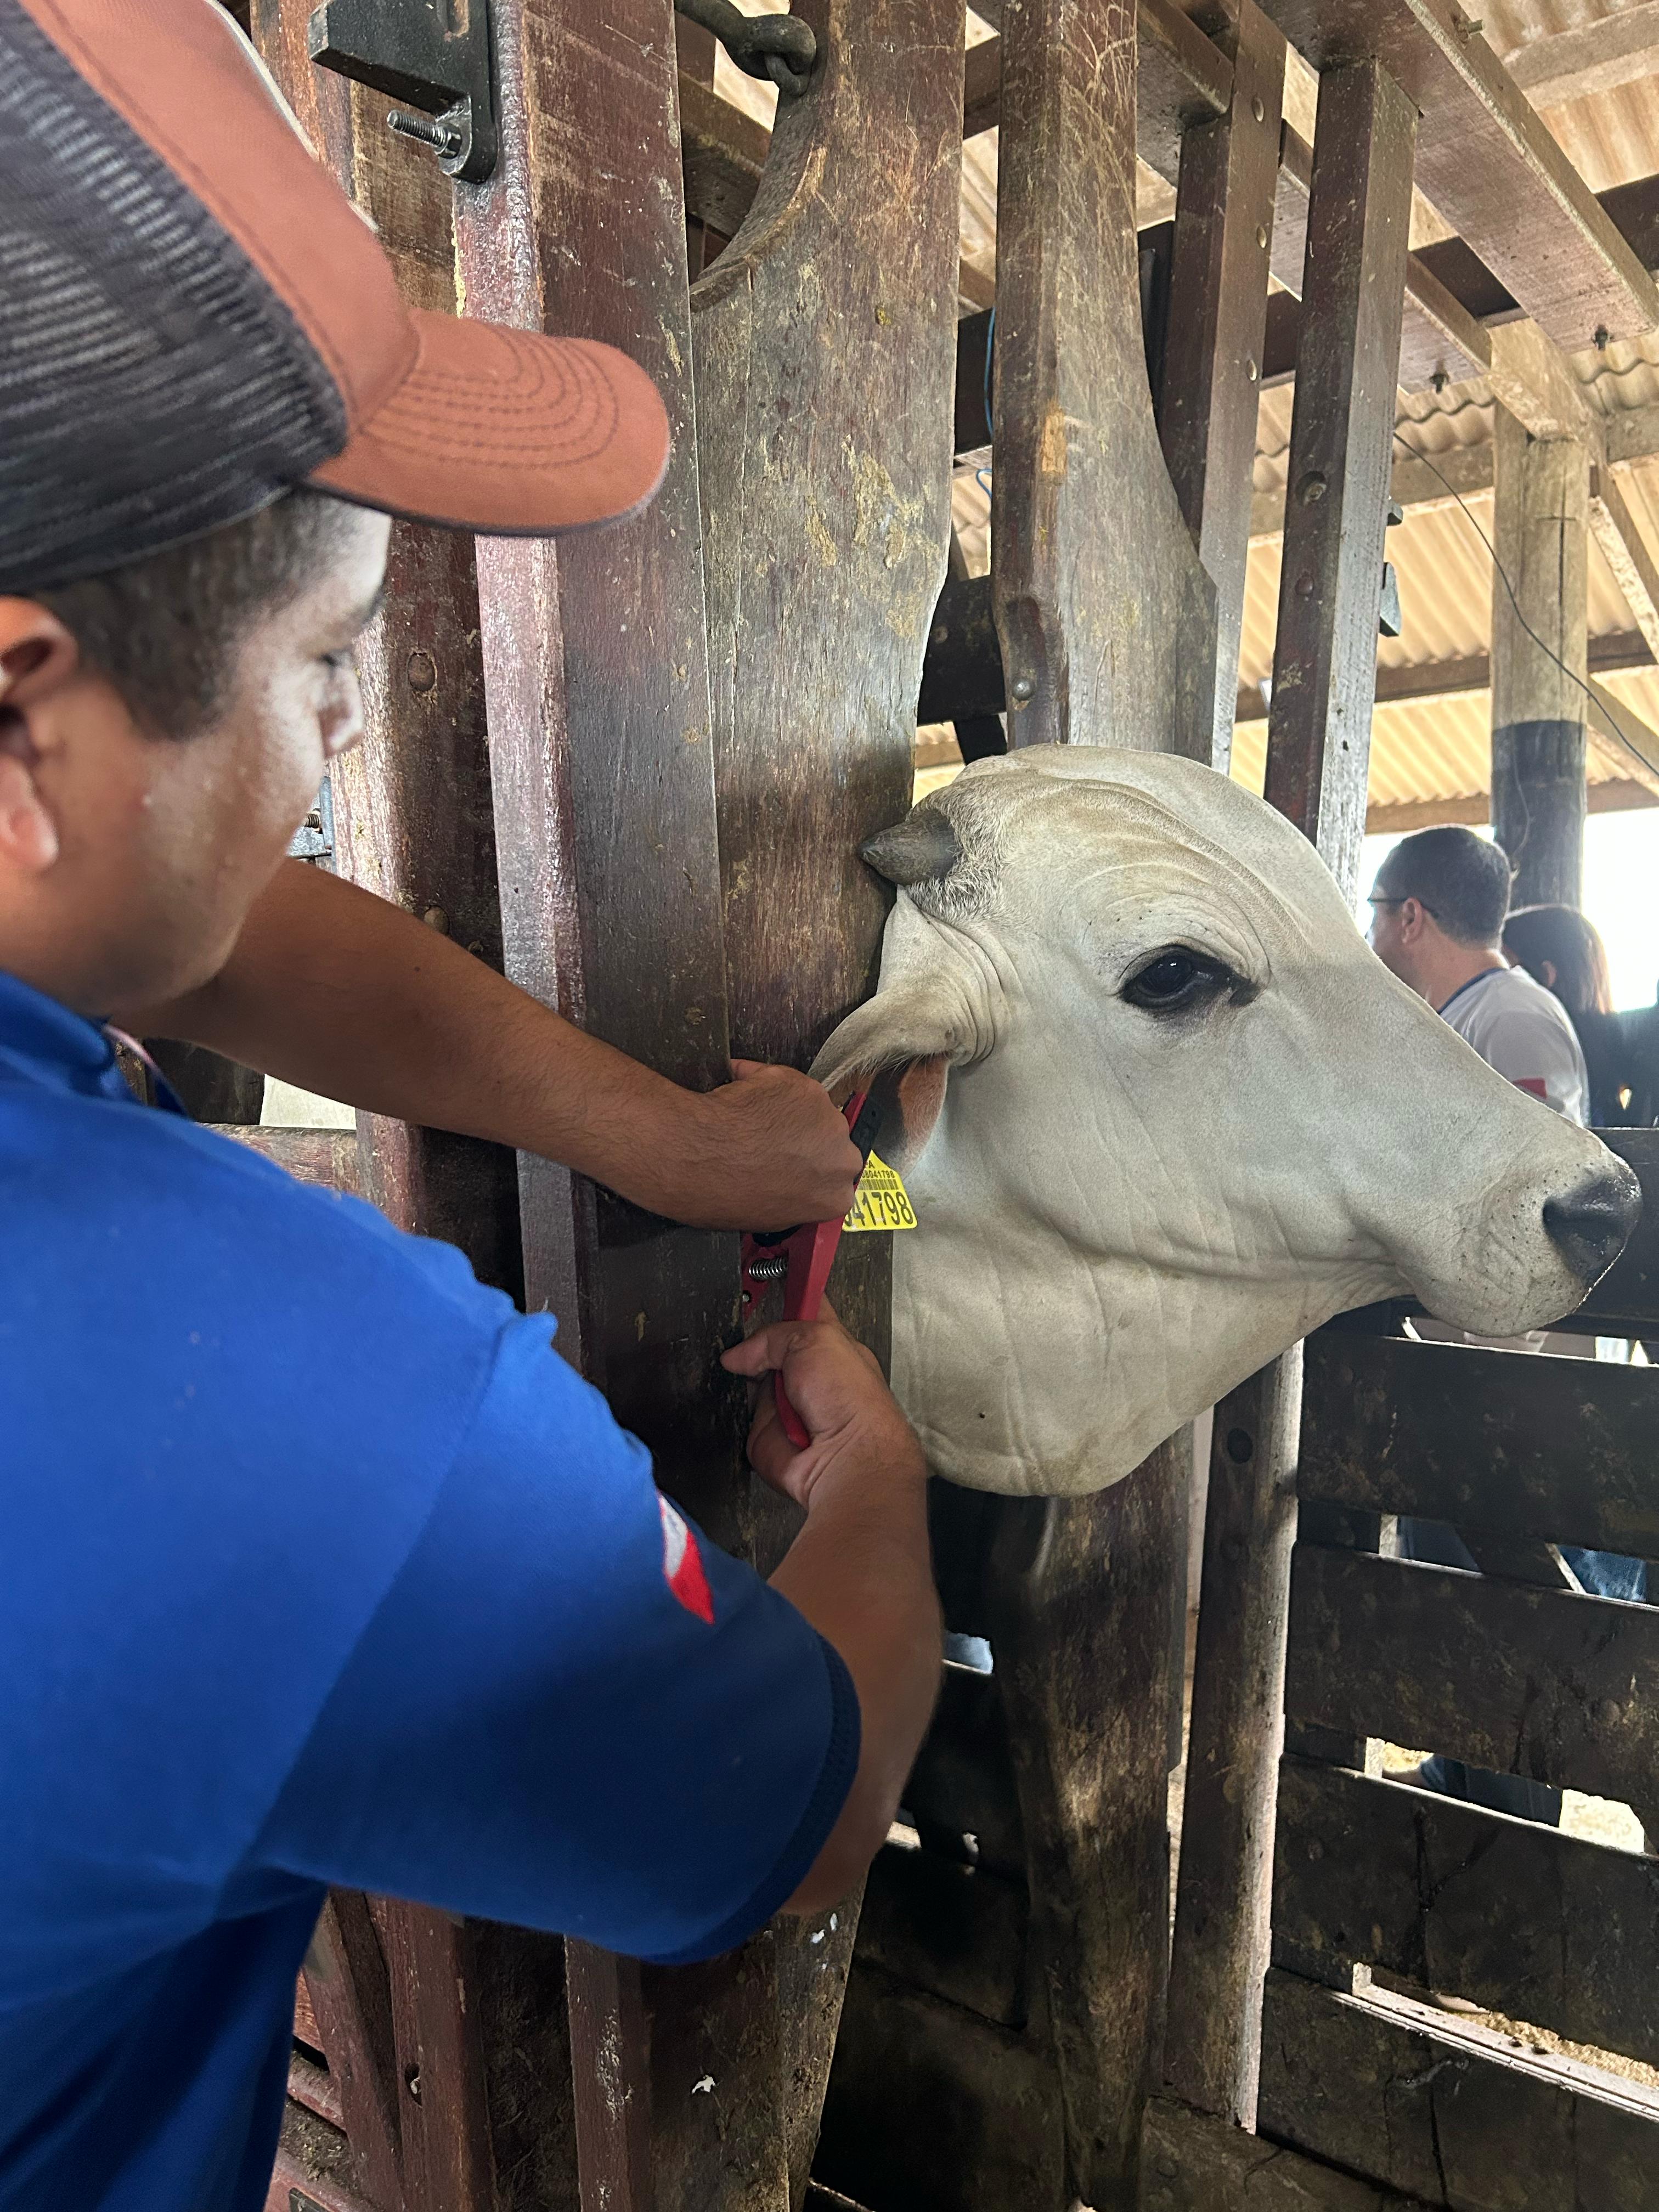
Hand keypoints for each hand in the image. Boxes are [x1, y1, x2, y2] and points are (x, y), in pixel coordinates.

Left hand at [672, 1061, 862, 1230]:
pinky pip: (782, 1081)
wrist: (706, 1160)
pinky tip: (741, 1099)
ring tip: (752, 1123)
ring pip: (812, 1111)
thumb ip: (791, 1200)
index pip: (835, 1181)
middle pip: (830, 1143)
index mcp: (836, 1197)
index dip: (810, 1170)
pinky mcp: (805, 1088)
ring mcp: (827, 1119)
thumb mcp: (765, 1218)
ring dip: (787, 1113)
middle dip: (806, 1141)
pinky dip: (761, 1083)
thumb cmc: (727, 1191)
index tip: (793, 1166)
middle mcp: (841, 1157)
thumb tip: (778, 1192)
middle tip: (770, 1143)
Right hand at [721, 1309, 925, 1510]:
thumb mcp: (815, 1339)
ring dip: (746, 1376)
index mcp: (828, 1344)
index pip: (803, 1308)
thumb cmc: (853, 1404)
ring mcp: (783, 1402)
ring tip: (761, 1381)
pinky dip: (737, 1407)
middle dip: (755, 1342)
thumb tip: (739, 1354)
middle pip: (766, 1342)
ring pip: (747, 1376)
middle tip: (757, 1346)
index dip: (784, 1294)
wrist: (844, 1461)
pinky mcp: (763, 1431)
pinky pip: (737, 1411)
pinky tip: (749, 1405)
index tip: (766, 1279)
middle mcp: (806, 1372)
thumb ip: (772, 1336)